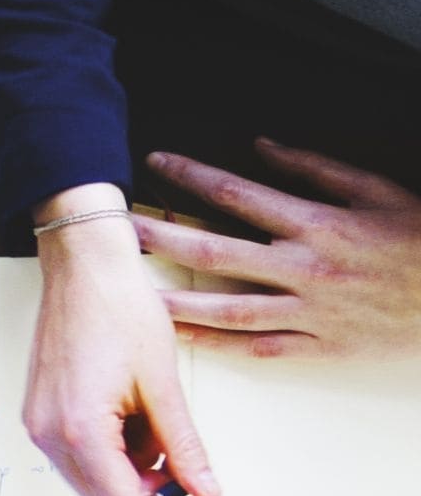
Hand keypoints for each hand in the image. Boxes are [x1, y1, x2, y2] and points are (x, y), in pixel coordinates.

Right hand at [18, 211, 219, 495]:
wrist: (84, 268)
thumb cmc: (119, 311)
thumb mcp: (163, 382)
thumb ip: (183, 445)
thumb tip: (205, 489)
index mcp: (78, 430)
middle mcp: (48, 435)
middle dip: (153, 494)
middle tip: (196, 475)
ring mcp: (40, 425)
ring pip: (94, 479)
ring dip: (136, 470)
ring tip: (163, 426)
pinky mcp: (42, 413)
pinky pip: (82, 453)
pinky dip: (117, 450)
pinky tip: (137, 417)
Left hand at [136, 141, 420, 358]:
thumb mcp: (378, 190)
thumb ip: (316, 168)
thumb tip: (261, 146)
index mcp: (320, 224)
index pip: (238, 194)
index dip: (191, 176)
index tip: (155, 163)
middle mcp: (308, 269)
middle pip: (217, 252)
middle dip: (161, 238)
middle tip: (117, 228)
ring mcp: (313, 312)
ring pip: (229, 309)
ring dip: (175, 300)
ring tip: (131, 294)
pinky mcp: (323, 347)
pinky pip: (260, 348)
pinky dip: (218, 345)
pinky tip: (181, 338)